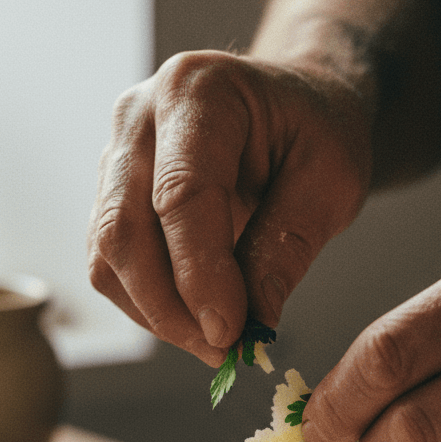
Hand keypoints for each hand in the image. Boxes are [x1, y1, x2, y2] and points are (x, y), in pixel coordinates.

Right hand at [87, 50, 372, 366]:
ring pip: (108, 256)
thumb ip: (288, 246)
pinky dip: (148, 307)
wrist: (293, 107)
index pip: (181, 194)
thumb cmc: (316, 133)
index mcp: (198, 91)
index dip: (200, 273)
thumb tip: (252, 322)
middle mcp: (139, 117)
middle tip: (223, 350)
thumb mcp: (332, 181)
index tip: (231, 332)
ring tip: (216, 342)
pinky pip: (109, 266)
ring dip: (157, 314)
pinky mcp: (110, 196)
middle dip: (170, 307)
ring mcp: (115, 156)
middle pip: (124, 228)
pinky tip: (194, 321)